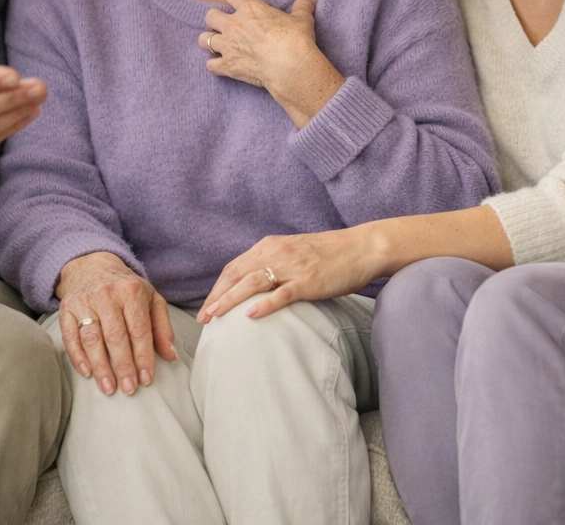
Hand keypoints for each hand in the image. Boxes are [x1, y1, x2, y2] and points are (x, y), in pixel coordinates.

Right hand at [55, 251, 176, 395]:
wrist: (93, 266)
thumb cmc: (126, 288)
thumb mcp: (151, 299)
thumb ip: (162, 327)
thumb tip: (171, 356)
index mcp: (131, 291)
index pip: (139, 329)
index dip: (143, 356)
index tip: (146, 379)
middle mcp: (107, 295)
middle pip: (116, 336)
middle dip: (123, 365)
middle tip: (129, 388)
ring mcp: (84, 302)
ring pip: (92, 338)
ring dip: (101, 366)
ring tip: (109, 387)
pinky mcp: (66, 309)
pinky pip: (70, 336)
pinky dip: (78, 357)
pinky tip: (87, 373)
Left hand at [196, 227, 381, 322]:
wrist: (362, 247)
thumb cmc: (330, 254)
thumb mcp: (294, 253)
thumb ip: (274, 264)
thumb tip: (253, 287)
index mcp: (271, 245)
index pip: (234, 267)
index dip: (217, 288)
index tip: (206, 308)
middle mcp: (277, 252)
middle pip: (237, 275)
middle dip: (216, 297)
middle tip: (203, 319)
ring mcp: (293, 266)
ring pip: (252, 283)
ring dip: (230, 300)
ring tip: (216, 317)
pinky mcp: (309, 280)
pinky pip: (282, 293)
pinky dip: (264, 304)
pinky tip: (250, 316)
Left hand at [200, 0, 343, 127]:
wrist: (291, 67)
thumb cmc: (297, 40)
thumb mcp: (302, 19)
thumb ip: (303, 5)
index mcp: (250, 8)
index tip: (239, 5)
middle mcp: (234, 25)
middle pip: (210, 15)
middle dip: (216, 20)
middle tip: (227, 26)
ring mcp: (228, 46)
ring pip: (204, 40)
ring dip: (210, 42)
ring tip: (220, 45)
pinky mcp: (228, 66)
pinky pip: (210, 65)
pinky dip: (215, 66)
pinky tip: (223, 66)